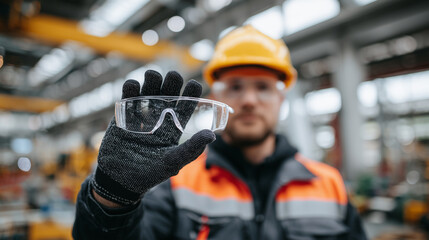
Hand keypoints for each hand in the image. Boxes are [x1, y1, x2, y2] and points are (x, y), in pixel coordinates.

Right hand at [91, 70, 215, 205]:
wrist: (120, 180)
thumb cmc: (149, 174)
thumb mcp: (172, 162)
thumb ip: (191, 148)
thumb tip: (212, 134)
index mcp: (174, 127)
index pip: (185, 107)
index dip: (191, 94)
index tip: (194, 84)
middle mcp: (160, 118)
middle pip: (168, 95)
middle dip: (171, 84)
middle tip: (173, 76)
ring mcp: (141, 115)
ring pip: (149, 93)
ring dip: (151, 82)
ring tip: (152, 75)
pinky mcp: (124, 116)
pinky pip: (128, 99)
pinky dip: (130, 90)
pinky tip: (133, 85)